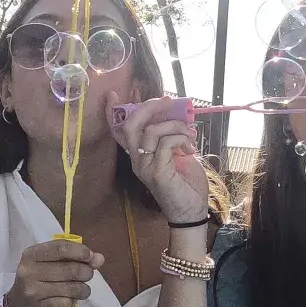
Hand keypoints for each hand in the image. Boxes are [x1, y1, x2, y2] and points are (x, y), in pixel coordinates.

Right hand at [5, 240, 102, 306]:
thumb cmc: (39, 281)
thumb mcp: (51, 264)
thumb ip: (74, 258)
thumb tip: (99, 258)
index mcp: (32, 254)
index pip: (61, 248)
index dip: (81, 252)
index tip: (91, 257)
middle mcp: (29, 270)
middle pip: (70, 269)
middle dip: (86, 272)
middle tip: (87, 275)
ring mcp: (33, 290)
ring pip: (72, 288)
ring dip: (84, 289)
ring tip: (82, 290)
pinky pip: (67, 303)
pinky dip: (72, 302)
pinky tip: (68, 300)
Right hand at [108, 91, 209, 224]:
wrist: (192, 212)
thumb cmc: (187, 183)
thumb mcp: (179, 154)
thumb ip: (171, 136)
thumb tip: (176, 114)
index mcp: (140, 154)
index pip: (119, 132)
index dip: (113, 112)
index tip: (112, 94)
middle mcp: (137, 160)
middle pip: (132, 125)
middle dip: (149, 107)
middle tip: (168, 101)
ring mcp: (145, 167)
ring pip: (151, 131)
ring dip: (175, 126)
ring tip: (190, 135)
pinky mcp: (157, 173)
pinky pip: (165, 143)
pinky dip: (180, 138)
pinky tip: (190, 148)